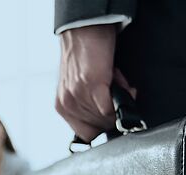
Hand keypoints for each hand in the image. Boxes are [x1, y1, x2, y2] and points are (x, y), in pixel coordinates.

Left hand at [56, 24, 135, 142]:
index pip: (88, 135)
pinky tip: (120, 80)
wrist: (83, 29)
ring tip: (115, 79)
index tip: (113, 113)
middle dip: (115, 111)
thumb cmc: (86, 56)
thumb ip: (90, 106)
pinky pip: (111, 108)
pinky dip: (123, 96)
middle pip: (101, 127)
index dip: (105, 126)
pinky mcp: (90, 85)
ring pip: (108, 117)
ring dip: (120, 99)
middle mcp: (67, 105)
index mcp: (63, 107)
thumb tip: (112, 119)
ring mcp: (76, 96)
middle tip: (116, 89)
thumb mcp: (81, 88)